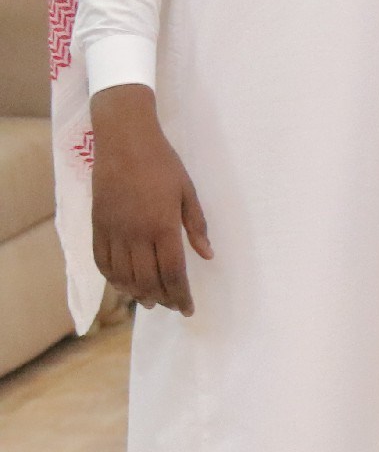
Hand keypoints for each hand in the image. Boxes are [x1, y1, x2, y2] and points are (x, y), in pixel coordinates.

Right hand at [89, 84, 210, 314]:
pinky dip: (113, 279)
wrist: (125, 142)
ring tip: (150, 300)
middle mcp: (136, 234)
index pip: (172, 272)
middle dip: (162, 298)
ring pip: (123, 276)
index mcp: (162, 226)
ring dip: (137, 293)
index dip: (180, 294)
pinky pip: (102, 262)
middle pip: (147, 280)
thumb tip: (207, 255)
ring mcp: (113, 231)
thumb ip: (196, 226)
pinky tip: (123, 285)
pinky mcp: (97, 226)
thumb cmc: (163, 164)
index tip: (188, 308)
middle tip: (172, 305)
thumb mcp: (188, 192)